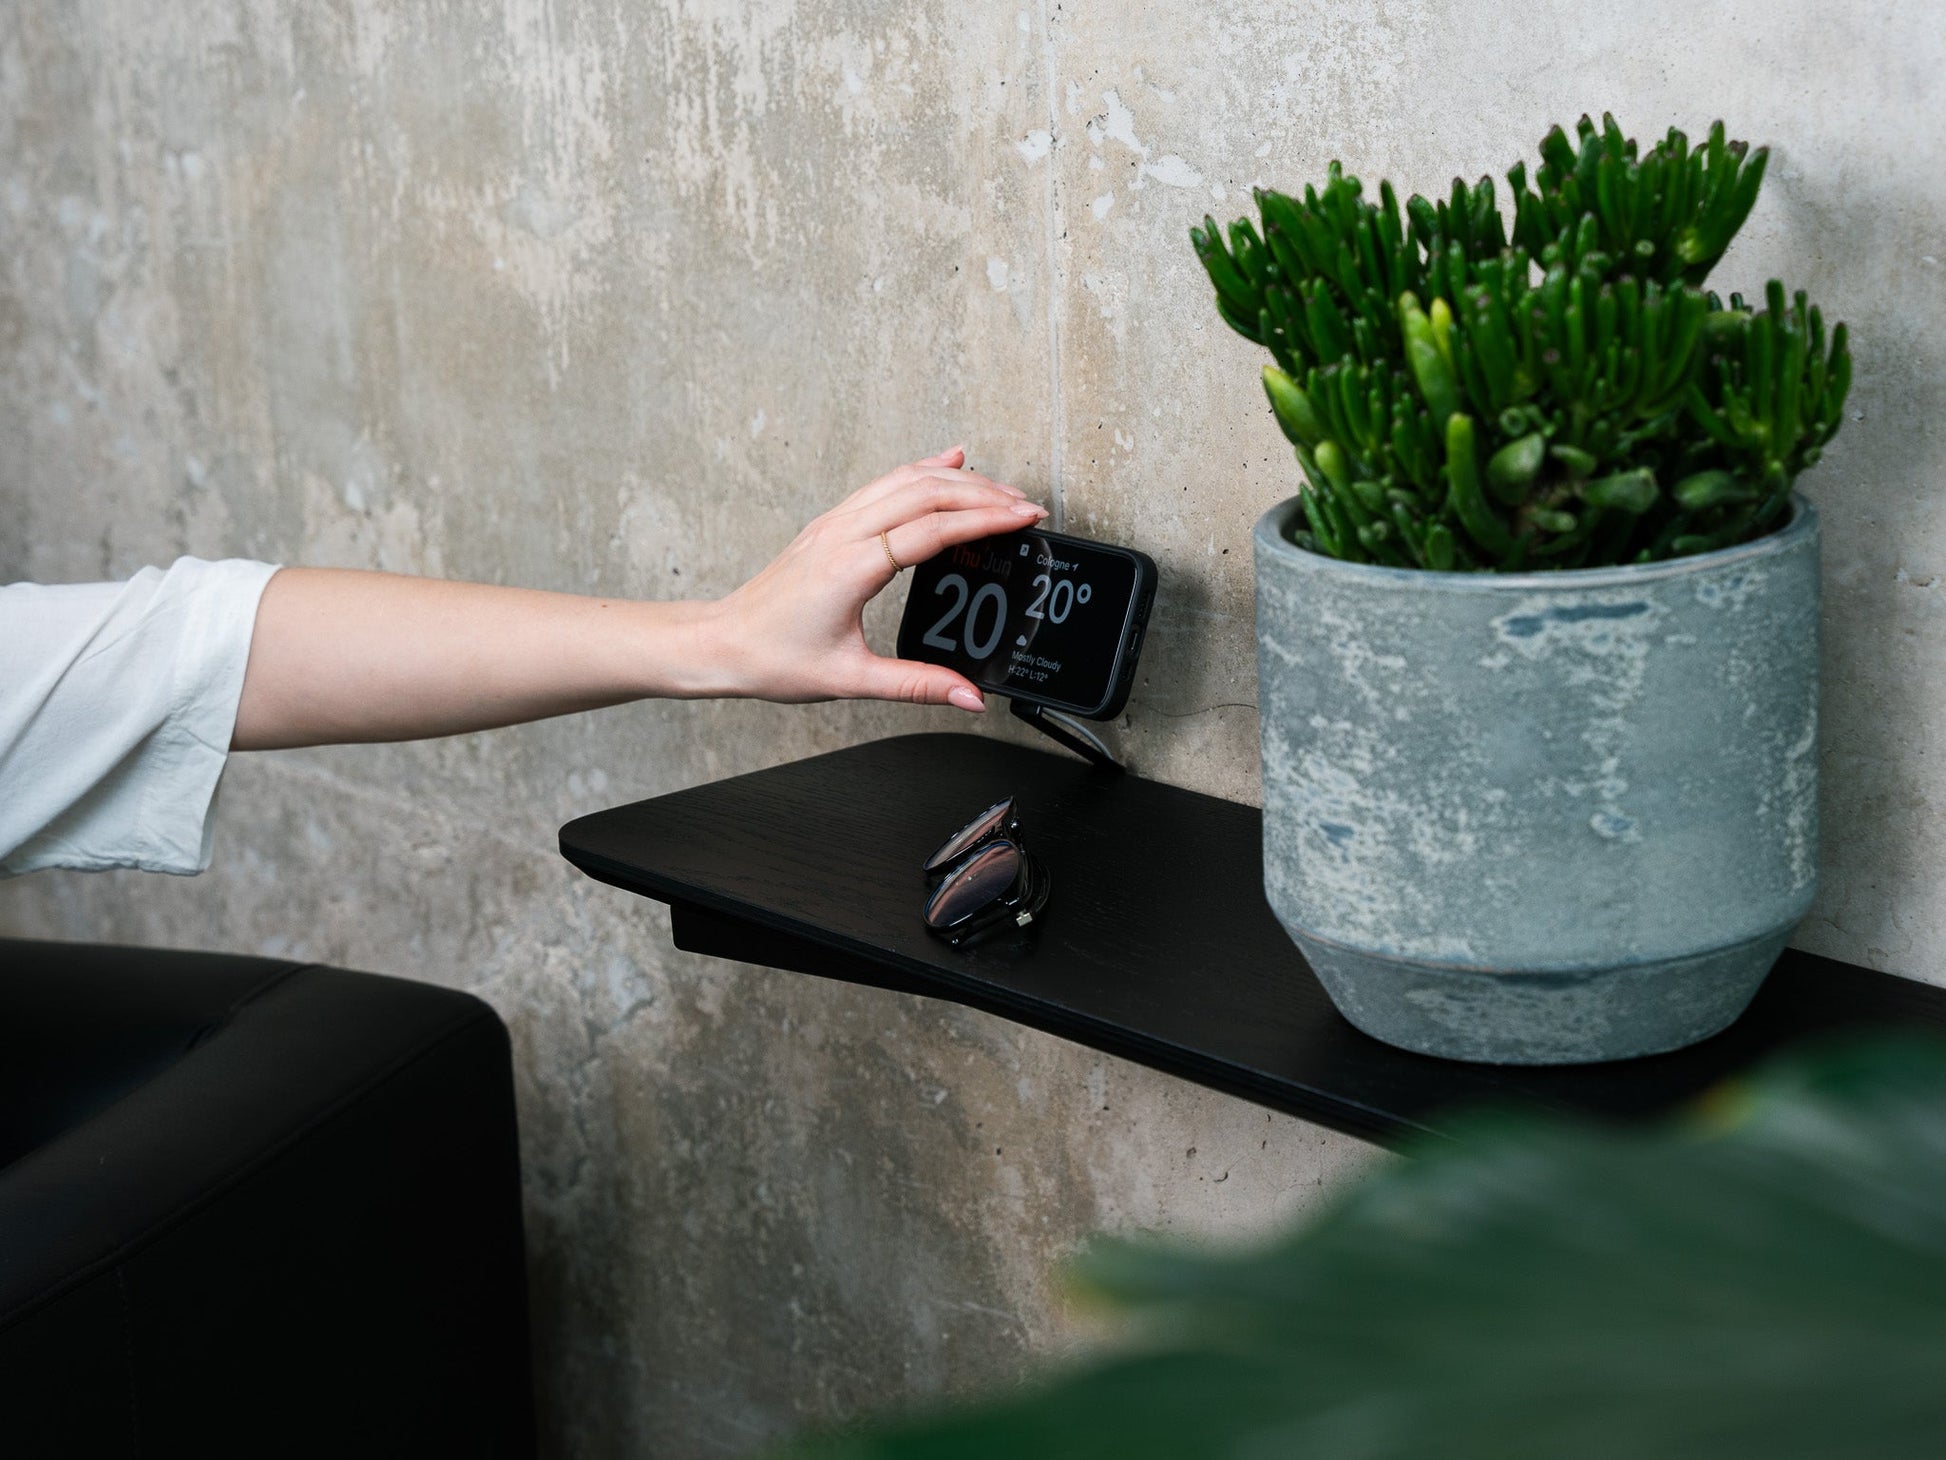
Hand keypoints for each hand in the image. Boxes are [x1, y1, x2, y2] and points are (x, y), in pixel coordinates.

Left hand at [699, 448, 1047, 710]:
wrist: (722, 643)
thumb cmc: (773, 658)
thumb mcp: (851, 681)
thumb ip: (916, 685)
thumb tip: (968, 695)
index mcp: (850, 567)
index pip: (931, 528)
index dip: (983, 520)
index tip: (1022, 519)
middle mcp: (842, 533)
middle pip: (925, 492)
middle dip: (984, 494)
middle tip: (1027, 507)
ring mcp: (835, 522)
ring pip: (905, 480)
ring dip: (958, 480)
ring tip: (1002, 489)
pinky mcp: (831, 524)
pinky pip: (884, 483)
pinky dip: (922, 470)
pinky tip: (946, 463)